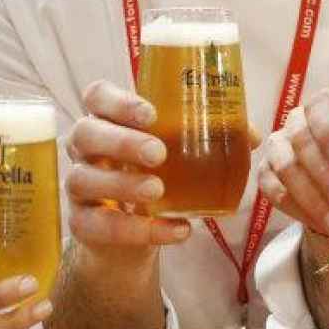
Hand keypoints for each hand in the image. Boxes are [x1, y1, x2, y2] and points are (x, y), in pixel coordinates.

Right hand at [65, 80, 263, 257]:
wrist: (130, 232)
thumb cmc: (155, 175)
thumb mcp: (177, 153)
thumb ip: (211, 138)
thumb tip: (250, 135)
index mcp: (107, 120)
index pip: (97, 96)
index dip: (118, 100)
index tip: (151, 113)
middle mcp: (86, 149)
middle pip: (85, 133)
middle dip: (122, 141)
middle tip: (159, 153)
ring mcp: (79, 187)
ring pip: (83, 180)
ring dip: (123, 185)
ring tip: (158, 191)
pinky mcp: (82, 224)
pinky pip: (100, 227)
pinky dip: (139, 231)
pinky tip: (175, 231)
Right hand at [259, 91, 328, 237]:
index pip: (321, 107)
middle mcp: (299, 121)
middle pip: (300, 141)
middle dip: (323, 174)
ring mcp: (280, 147)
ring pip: (284, 168)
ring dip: (310, 198)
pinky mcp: (269, 173)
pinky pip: (271, 190)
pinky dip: (293, 208)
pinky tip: (317, 225)